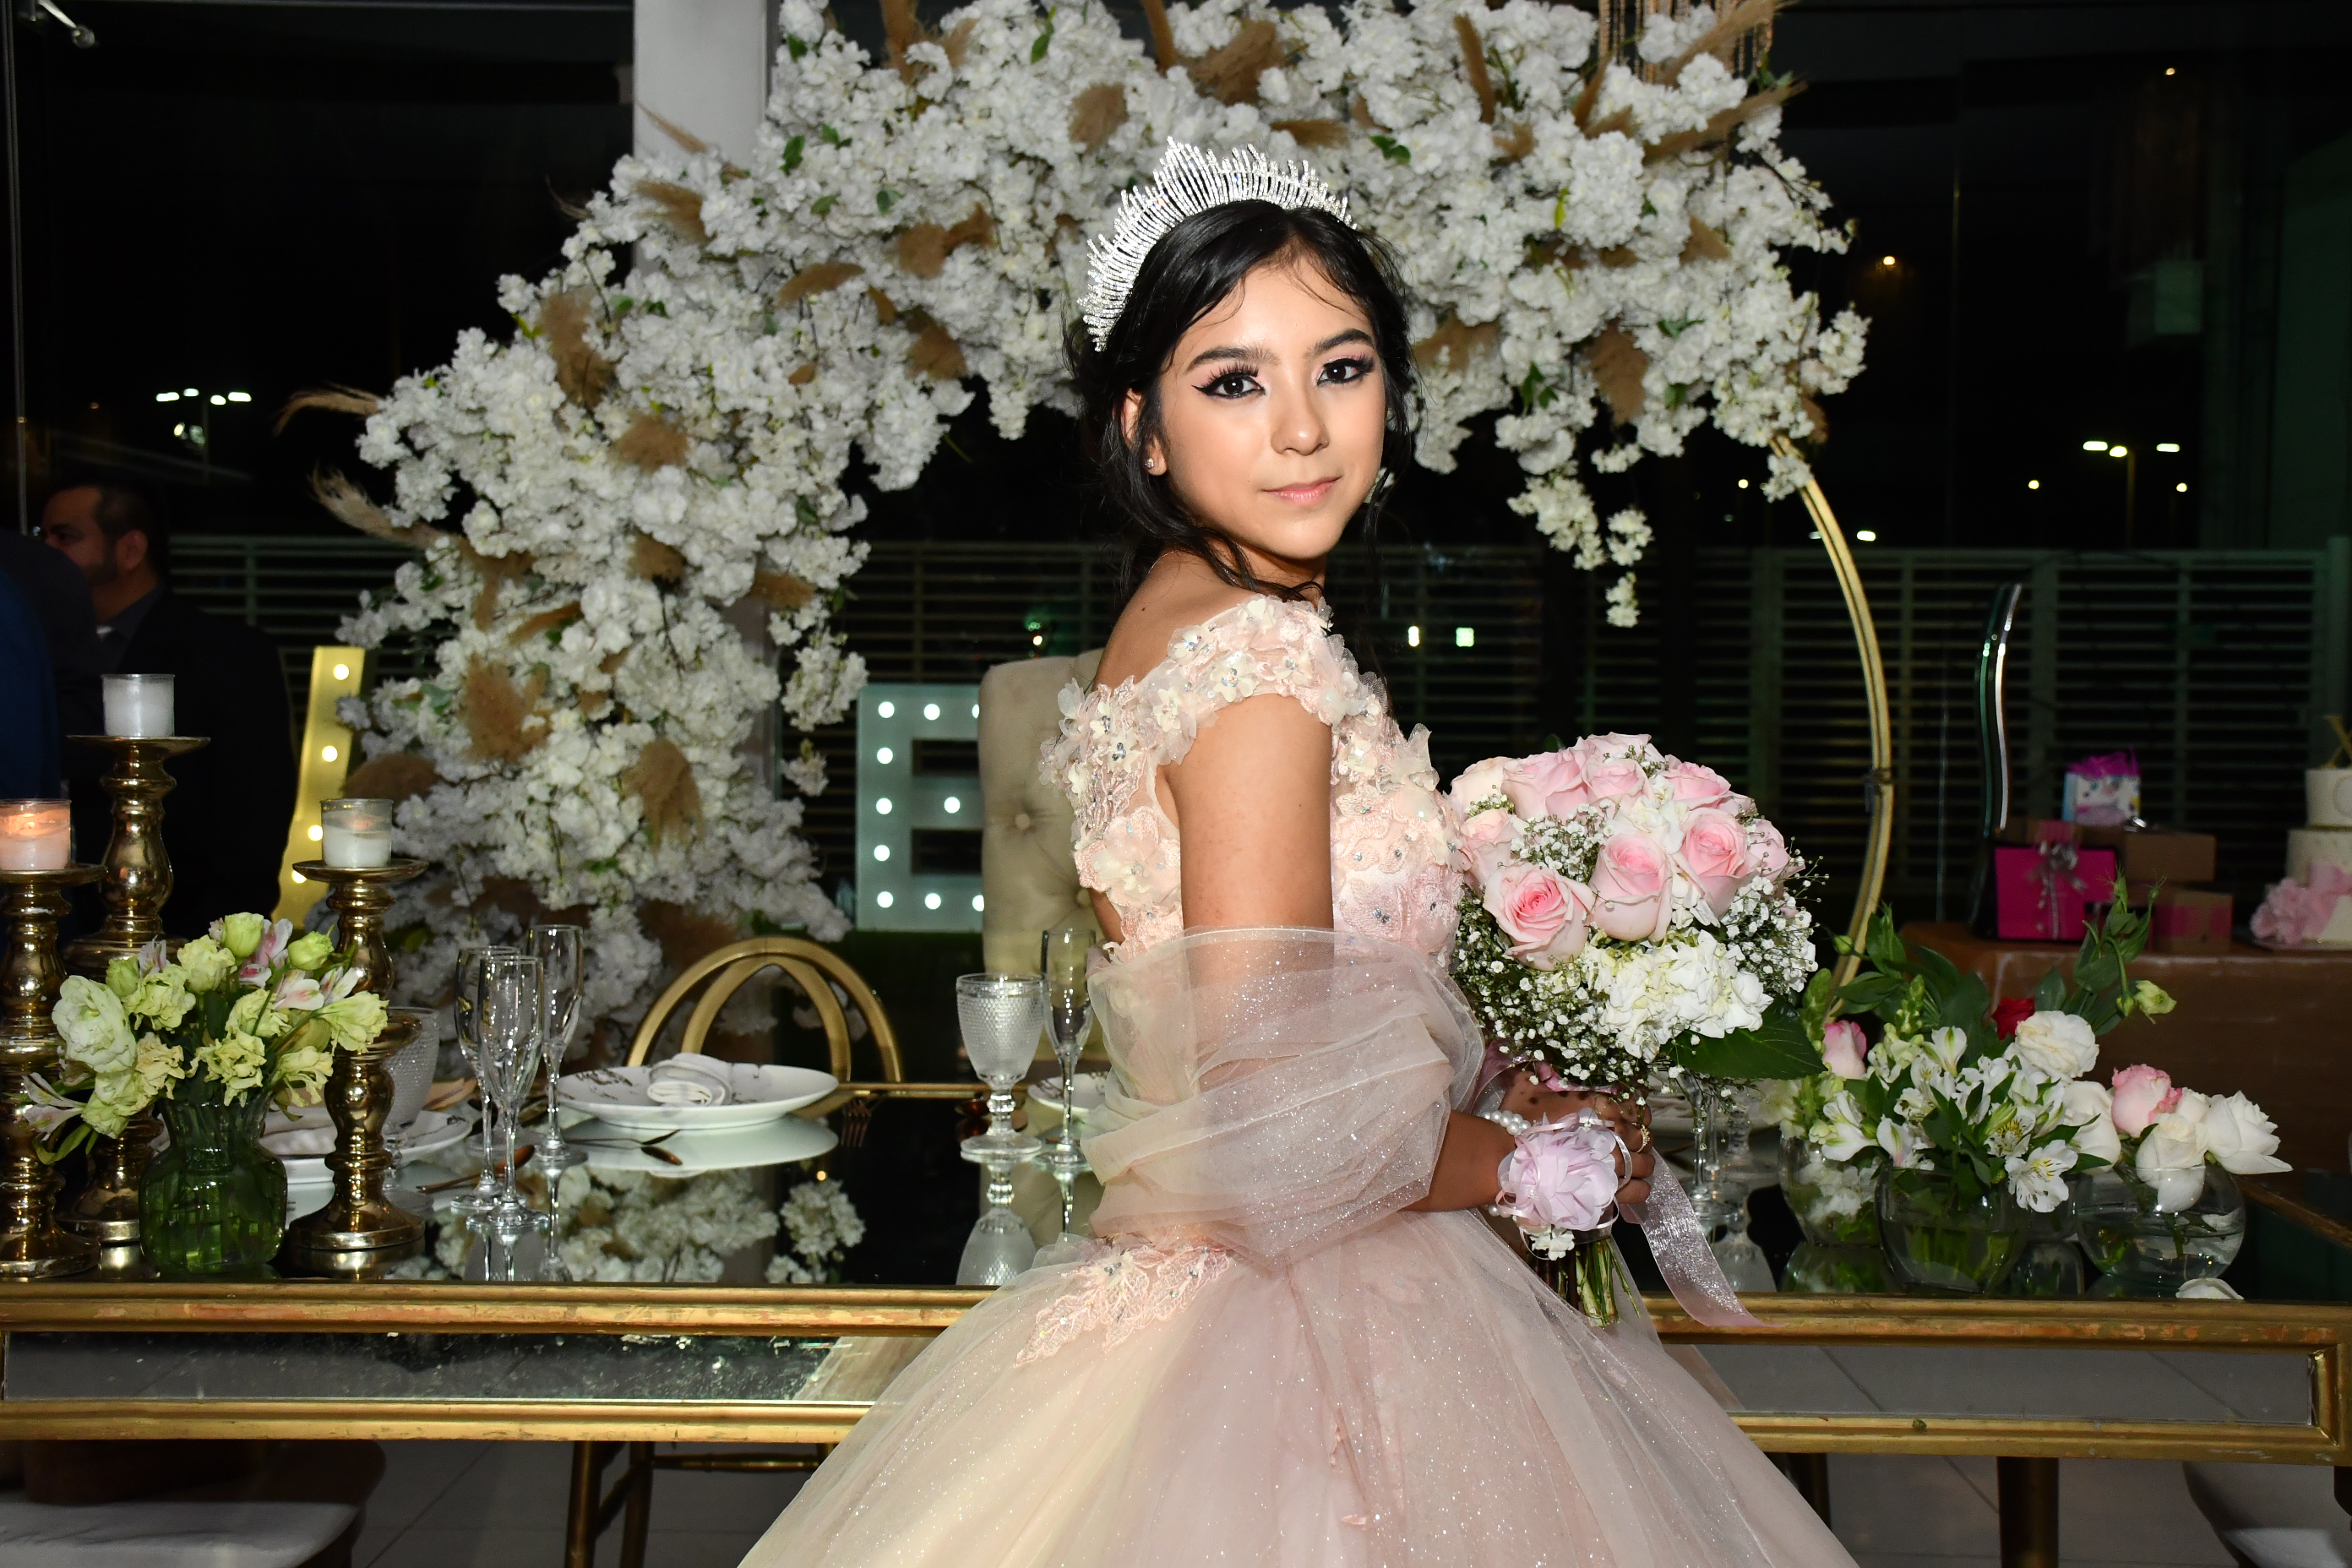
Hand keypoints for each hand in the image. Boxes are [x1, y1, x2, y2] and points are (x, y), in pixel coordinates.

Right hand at [1500, 1071, 1655, 1208]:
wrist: (1508, 1159)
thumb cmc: (1518, 1122)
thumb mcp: (1527, 1087)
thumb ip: (1540, 1073)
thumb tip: (1542, 1063)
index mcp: (1601, 1105)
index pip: (1636, 1104)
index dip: (1636, 1108)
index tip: (1628, 1113)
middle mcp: (1616, 1133)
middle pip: (1643, 1135)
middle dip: (1637, 1137)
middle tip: (1624, 1140)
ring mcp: (1615, 1164)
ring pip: (1645, 1163)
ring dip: (1640, 1162)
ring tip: (1628, 1164)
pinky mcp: (1609, 1190)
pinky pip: (1638, 1189)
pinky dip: (1639, 1187)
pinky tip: (1630, 1184)